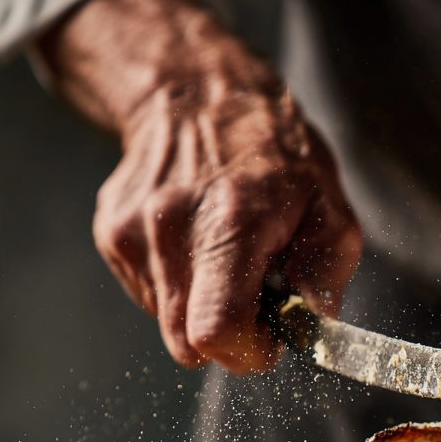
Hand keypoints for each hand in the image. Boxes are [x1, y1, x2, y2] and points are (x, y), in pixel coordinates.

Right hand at [38, 0, 361, 372]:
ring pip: (167, 323)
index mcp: (231, 222)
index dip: (248, 352)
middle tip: (253, 297)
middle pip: (186, 344)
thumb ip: (327, 273)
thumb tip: (311, 325)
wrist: (194, 90)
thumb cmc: (272, 148)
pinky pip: (149, 295)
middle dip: (227, 338)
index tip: (270, 334)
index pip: (216, 332)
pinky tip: (194, 241)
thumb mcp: (328, 203)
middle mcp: (171, 230)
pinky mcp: (112, 235)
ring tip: (223, 253)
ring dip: (201, 306)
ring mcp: (133, 233)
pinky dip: (178, 284)